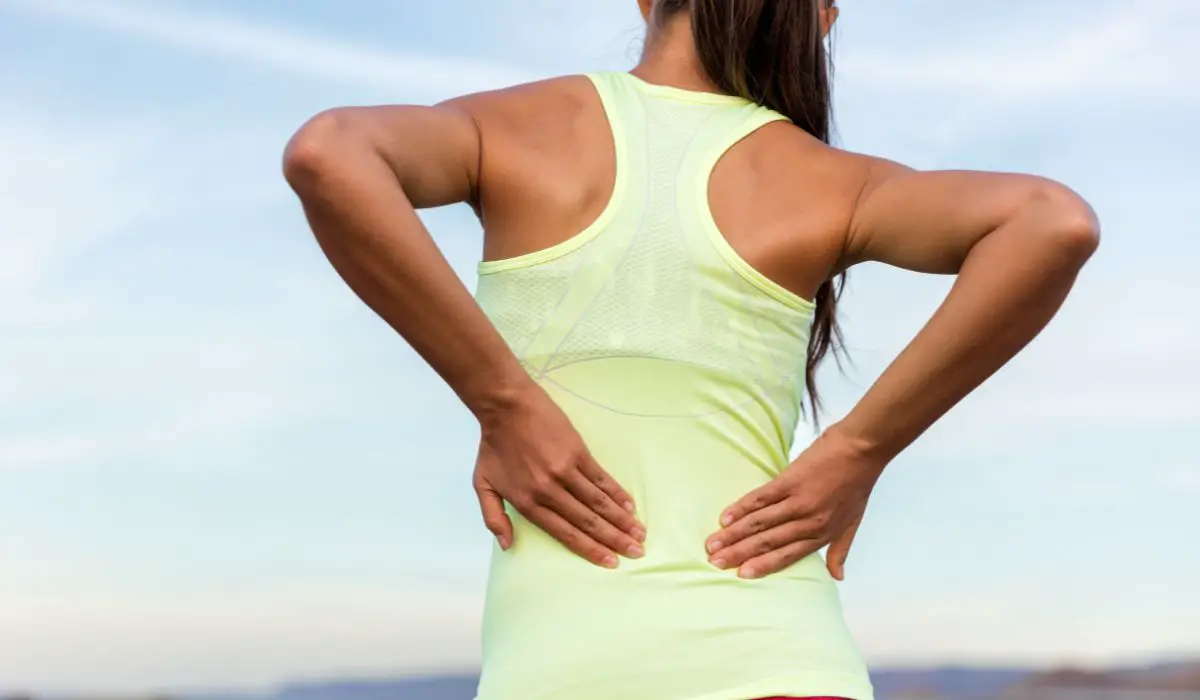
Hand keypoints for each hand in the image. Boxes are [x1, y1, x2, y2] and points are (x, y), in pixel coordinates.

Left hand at [473, 383, 645, 567]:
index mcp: (528, 503)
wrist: (505, 407)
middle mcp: (549, 491)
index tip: (610, 562)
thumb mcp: (482, 484)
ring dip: (622, 520)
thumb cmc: (493, 446)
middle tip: (636, 553)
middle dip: (614, 540)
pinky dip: (617, 494)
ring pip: (599, 502)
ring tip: (639, 534)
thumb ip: (493, 517)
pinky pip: (601, 478)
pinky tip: (630, 506)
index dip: (591, 549)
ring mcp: (565, 471)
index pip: (566, 533)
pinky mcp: (577, 453)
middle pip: (588, 521)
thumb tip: (506, 546)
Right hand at [705, 424, 886, 579]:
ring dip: (733, 534)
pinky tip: (725, 517)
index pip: (787, 555)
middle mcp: (809, 521)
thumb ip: (841, 550)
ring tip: (712, 544)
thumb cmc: (858, 485)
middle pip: (767, 541)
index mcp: (822, 534)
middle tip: (714, 562)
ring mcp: (798, 501)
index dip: (762, 565)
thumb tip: (837, 577)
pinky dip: (741, 508)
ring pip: (759, 523)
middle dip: (738, 553)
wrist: (862, 449)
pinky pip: (760, 498)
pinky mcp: (790, 480)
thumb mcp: (853, 522)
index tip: (740, 574)